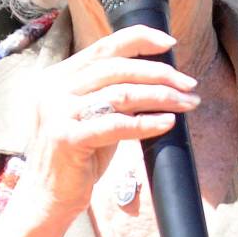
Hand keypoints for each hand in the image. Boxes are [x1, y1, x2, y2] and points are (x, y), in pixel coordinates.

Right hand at [19, 25, 199, 218]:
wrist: (47, 197)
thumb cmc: (79, 154)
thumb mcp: (94, 113)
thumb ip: (115, 90)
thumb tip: (162, 74)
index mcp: (59, 76)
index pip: (104, 47)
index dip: (140, 39)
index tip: (171, 43)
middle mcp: (54, 89)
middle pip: (118, 69)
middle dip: (160, 73)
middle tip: (189, 83)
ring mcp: (57, 113)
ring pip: (122, 94)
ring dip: (161, 97)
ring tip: (187, 103)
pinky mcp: (66, 138)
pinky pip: (116, 125)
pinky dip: (147, 122)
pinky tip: (168, 122)